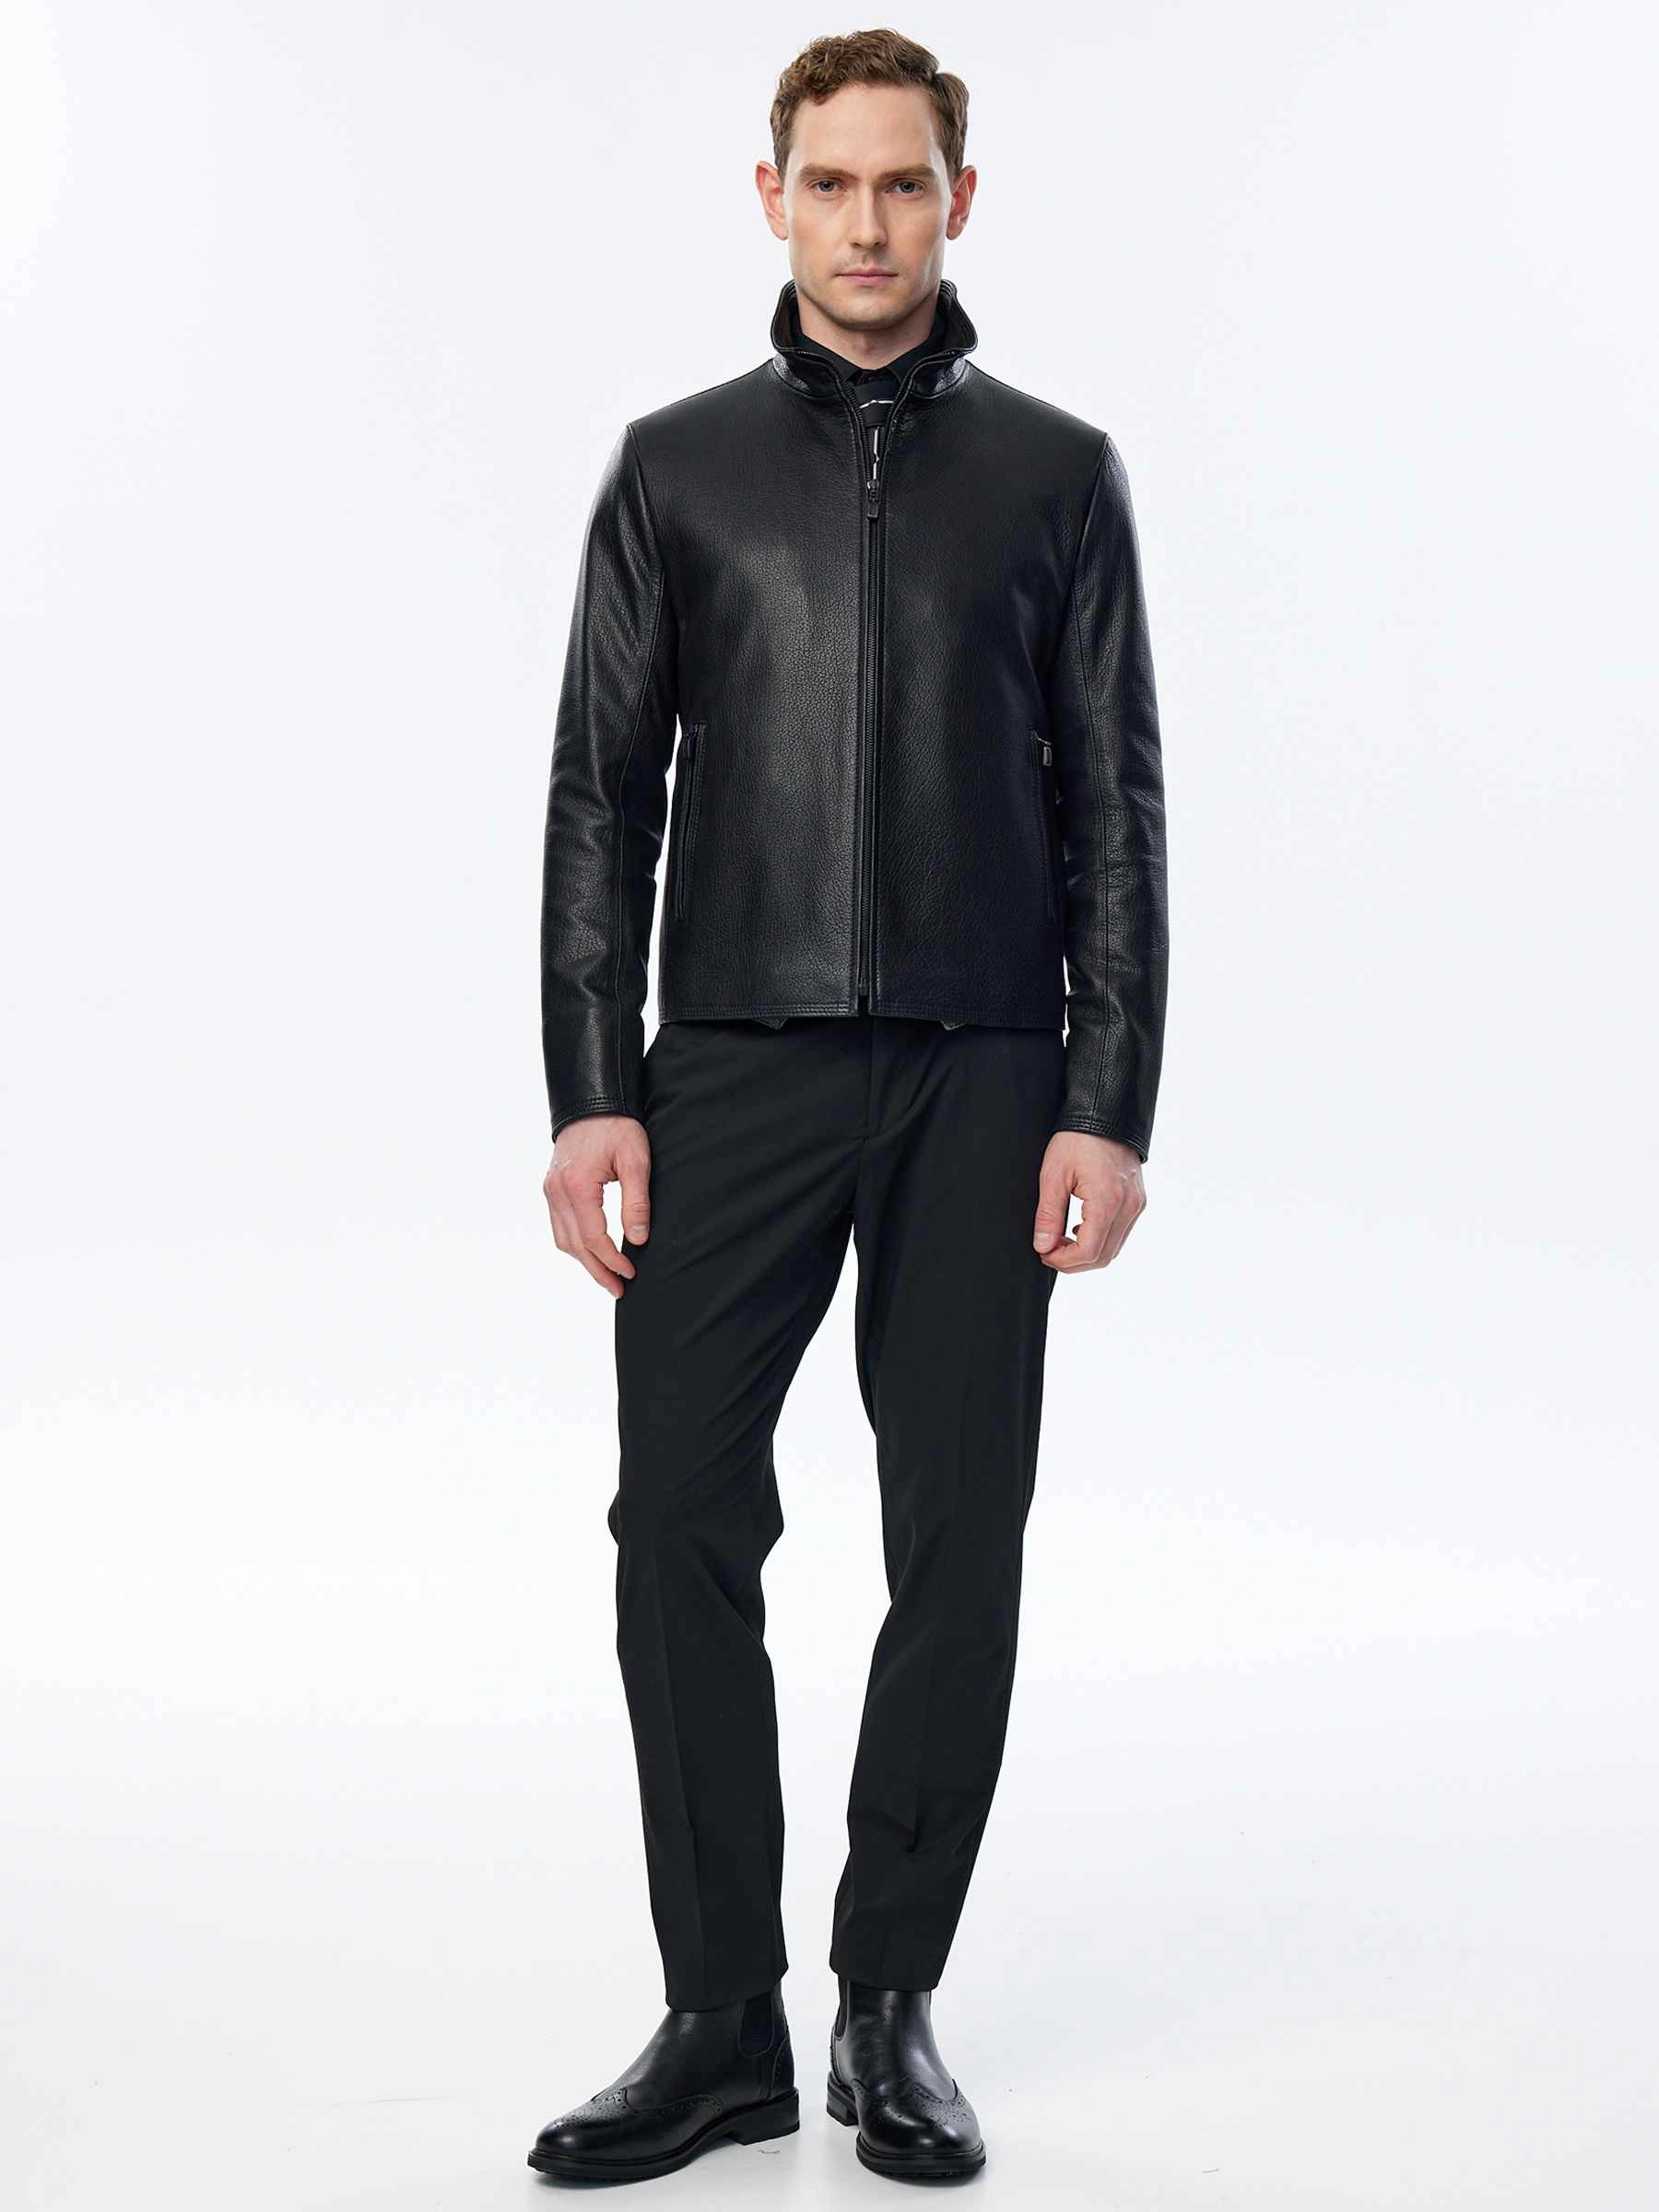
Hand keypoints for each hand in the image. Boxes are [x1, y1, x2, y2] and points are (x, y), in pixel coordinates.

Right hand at [542, 1115, 651, 1296]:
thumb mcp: (635, 1160)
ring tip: (607, 1276)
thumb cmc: (616, 1127)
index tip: (631, 1273)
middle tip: (618, 1289)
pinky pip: (559, 1226)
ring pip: (563, 1240)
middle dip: (598, 1270)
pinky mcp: (551, 1188)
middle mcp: (557, 1192)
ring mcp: (550, 1190)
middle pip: (575, 1246)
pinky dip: (574, 1244)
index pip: (594, 1238)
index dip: (612, 1260)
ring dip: (584, 1261)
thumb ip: (637, 1201)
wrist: (591, 1103)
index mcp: (577, 1187)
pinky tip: (591, 1251)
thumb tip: (638, 1238)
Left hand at [1032, 1132, 1145, 1271]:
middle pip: (1104, 1257)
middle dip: (1073, 1262)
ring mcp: (1137, 1205)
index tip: (1043, 1253)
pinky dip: (1100, 1240)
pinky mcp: (1138, 1201)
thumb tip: (1043, 1246)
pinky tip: (1080, 1228)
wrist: (1104, 1114)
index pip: (1089, 1252)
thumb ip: (1048, 1215)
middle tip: (1049, 1250)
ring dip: (1087, 1253)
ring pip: (1114, 1249)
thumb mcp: (1054, 1175)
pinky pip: (1120, 1234)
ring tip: (1061, 1240)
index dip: (1063, 1261)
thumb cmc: (1077, 1138)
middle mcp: (1129, 1207)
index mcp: (1108, 1201)